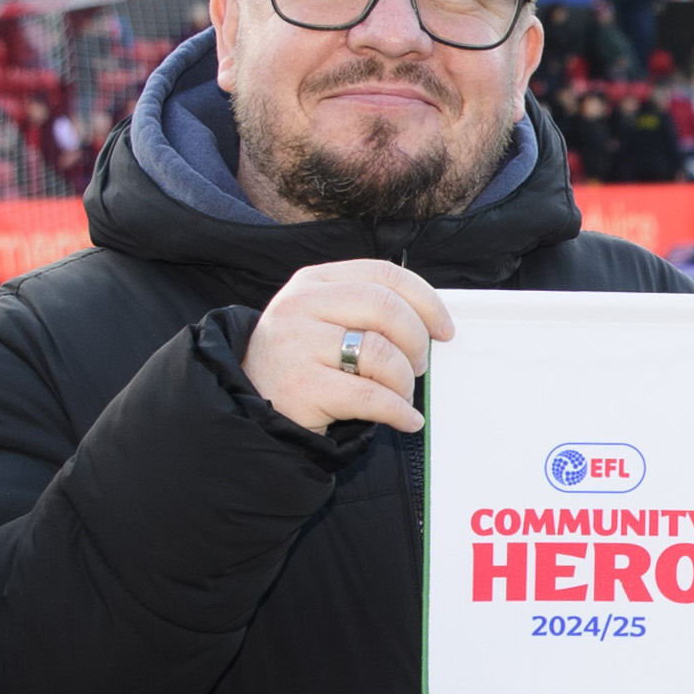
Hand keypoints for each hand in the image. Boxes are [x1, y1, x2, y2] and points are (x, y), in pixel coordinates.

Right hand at [242, 259, 447, 436]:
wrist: (250, 405)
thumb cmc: (299, 364)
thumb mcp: (321, 320)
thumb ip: (364, 310)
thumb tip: (429, 322)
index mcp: (313, 281)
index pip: (383, 273)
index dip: (425, 300)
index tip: (443, 328)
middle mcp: (302, 305)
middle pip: (387, 308)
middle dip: (417, 341)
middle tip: (419, 366)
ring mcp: (298, 344)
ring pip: (381, 353)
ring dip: (405, 381)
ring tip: (402, 395)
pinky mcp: (302, 385)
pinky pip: (371, 396)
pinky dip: (399, 411)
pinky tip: (406, 419)